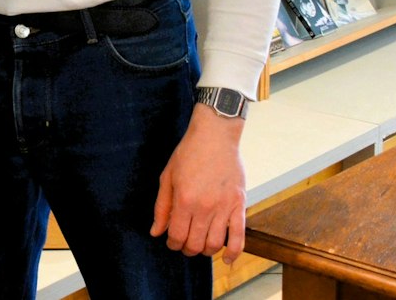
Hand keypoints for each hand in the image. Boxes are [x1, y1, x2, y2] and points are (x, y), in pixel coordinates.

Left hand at [150, 105, 246, 261]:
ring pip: (216, 243)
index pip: (177, 235)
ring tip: (200, 246)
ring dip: (206, 250)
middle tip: (185, 244)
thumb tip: (156, 232)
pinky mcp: (240, 204)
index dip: (172, 244)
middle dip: (187, 249)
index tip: (172, 242)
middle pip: (195, 243)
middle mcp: (205, 207)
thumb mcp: (167, 177)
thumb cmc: (188, 154)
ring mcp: (224, 207)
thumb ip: (161, 207)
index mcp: (184, 200)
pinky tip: (226, 259)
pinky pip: (240, 236)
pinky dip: (234, 252)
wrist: (215, 136)